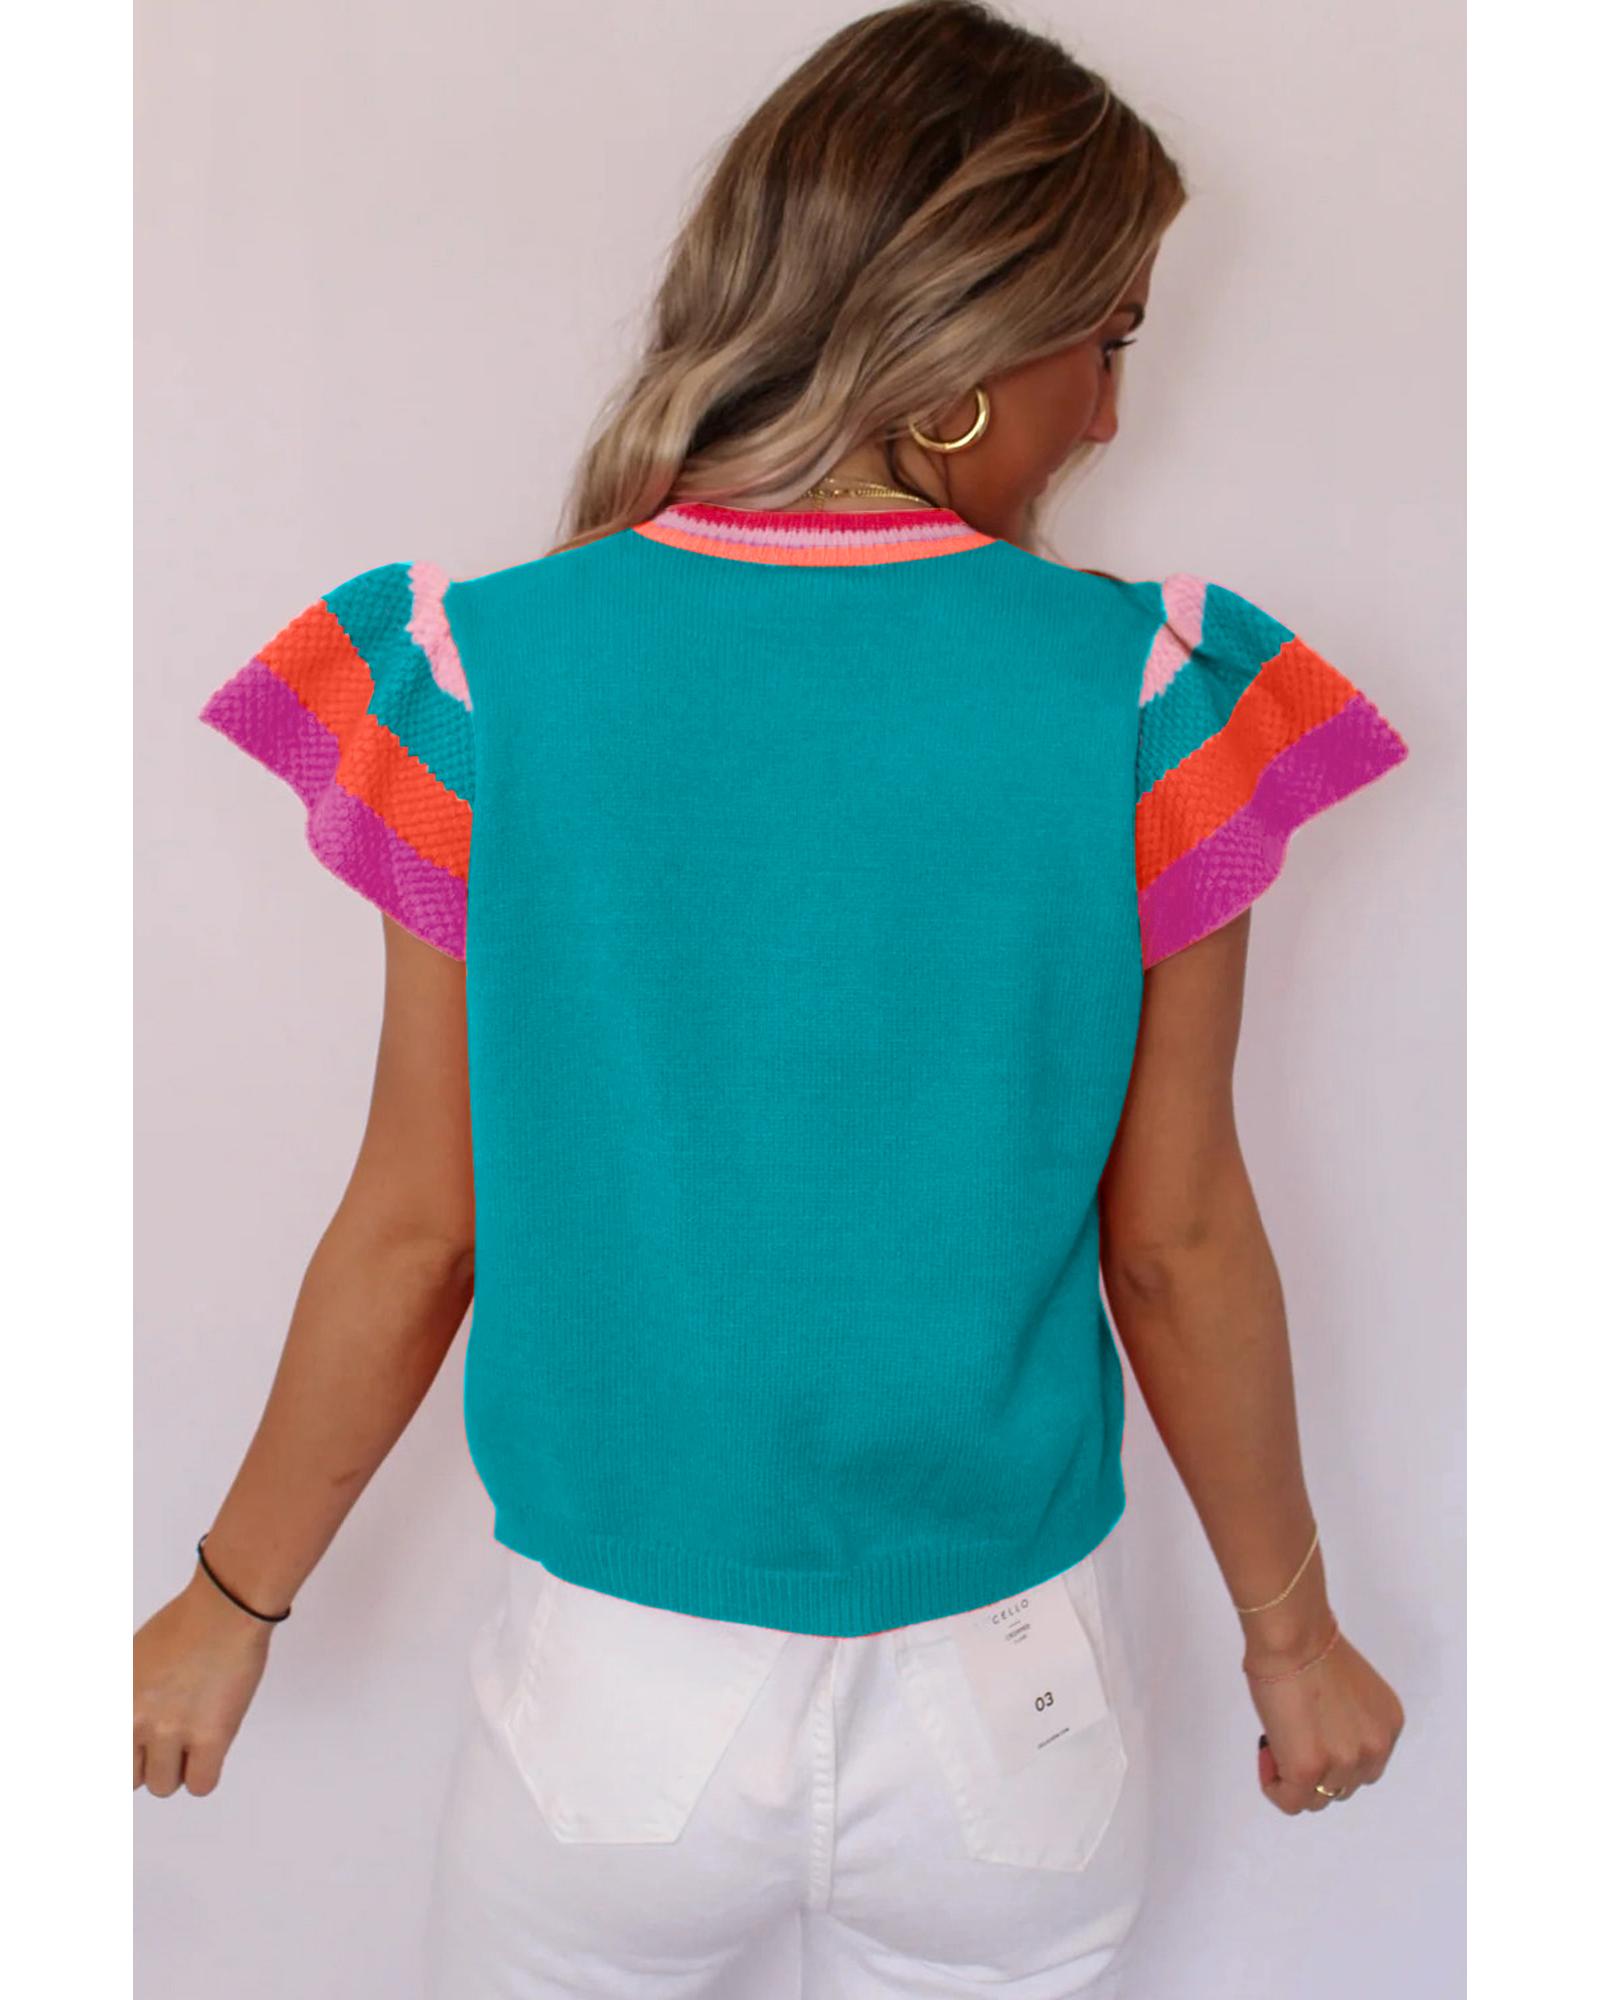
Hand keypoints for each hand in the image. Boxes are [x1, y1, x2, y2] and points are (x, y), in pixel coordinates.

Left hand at [133, 1569, 275, 1796]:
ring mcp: (172, 1731)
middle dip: (147, 1762)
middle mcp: (136, 1720)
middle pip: (131, 1778)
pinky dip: (204, 1773)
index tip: (135, 1756)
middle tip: (165, 1740)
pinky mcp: (211, 1736)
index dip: (125, 1757)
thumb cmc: (186, 1624)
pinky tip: (210, 1749)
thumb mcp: (133, 1661)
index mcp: (116, 1702)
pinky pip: (201, 1785)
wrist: (225, 1609)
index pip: (105, 1760)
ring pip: (164, 1785)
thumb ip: (125, 1701)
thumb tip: (127, 1732)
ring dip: (177, 1767)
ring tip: (191, 1738)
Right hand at [1249, 1620, 1404, 1815]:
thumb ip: (1346, 1721)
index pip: (1363, 1765)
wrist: (1292, 1636)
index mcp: (1387, 1726)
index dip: (1331, 1753)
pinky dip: (1273, 1785)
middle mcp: (1374, 1750)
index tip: (1308, 1733)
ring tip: (1275, 1740)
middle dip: (1314, 1769)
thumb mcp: (1349, 1691)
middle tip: (1289, 1736)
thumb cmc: (1308, 1644)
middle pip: (1342, 1786)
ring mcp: (1343, 1763)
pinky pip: (1289, 1802)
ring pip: (1315, 1798)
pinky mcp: (1308, 1770)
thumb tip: (1320, 1733)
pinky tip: (1266, 1755)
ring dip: (1292, 1777)